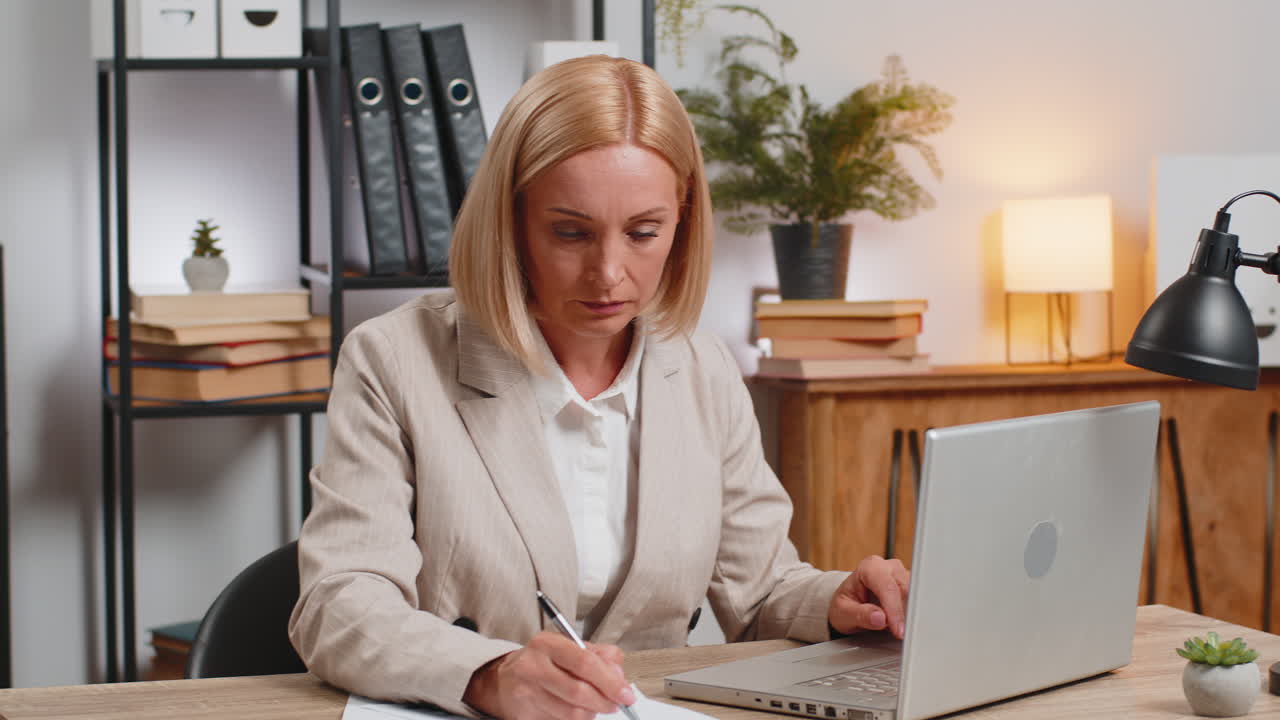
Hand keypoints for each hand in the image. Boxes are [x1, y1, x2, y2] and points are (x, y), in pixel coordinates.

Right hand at [463, 632, 635, 719]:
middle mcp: (533, 666)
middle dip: (604, 701)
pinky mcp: (525, 715)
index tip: (626, 693)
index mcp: (547, 643)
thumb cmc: (544, 661)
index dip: (610, 681)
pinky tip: (575, 710)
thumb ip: (599, 655)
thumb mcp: (569, 647)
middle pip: (579, 691)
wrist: (504, 680)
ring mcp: (527, 692)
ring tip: (594, 705)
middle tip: (615, 703)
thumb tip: (619, 675)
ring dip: (591, 713)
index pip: (585, 662)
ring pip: (571, 713)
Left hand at [828, 555, 910, 638]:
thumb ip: (860, 615)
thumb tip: (880, 618)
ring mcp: (901, 574)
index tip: (897, 629)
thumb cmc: (845, 605)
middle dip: (905, 613)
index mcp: (869, 567)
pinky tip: (906, 624)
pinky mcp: (910, 585)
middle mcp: (887, 567)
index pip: (887, 587)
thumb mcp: (843, 613)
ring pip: (915, 594)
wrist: (847, 604)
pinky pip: (918, 599)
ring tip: (902, 630)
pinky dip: (913, 613)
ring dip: (910, 614)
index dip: (894, 610)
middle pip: (905, 589)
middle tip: (903, 634)